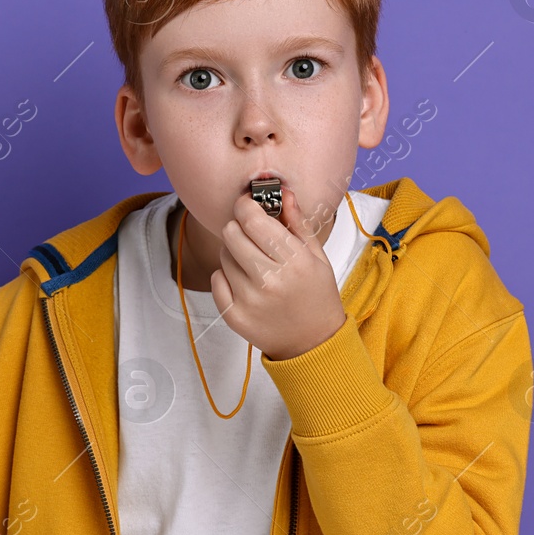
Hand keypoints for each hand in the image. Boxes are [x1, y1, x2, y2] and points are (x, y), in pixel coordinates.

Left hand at [208, 182, 347, 361]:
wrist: (313, 343)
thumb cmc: (316, 295)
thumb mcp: (317, 257)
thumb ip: (297, 223)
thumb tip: (282, 192)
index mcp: (295, 261)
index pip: (252, 219)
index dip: (245, 206)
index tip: (247, 205)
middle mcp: (270, 280)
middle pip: (231, 233)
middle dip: (240, 228)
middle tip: (252, 237)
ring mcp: (249, 300)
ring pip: (223, 255)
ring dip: (235, 254)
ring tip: (255, 266)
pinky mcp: (234, 315)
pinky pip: (216, 279)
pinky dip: (226, 276)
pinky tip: (245, 284)